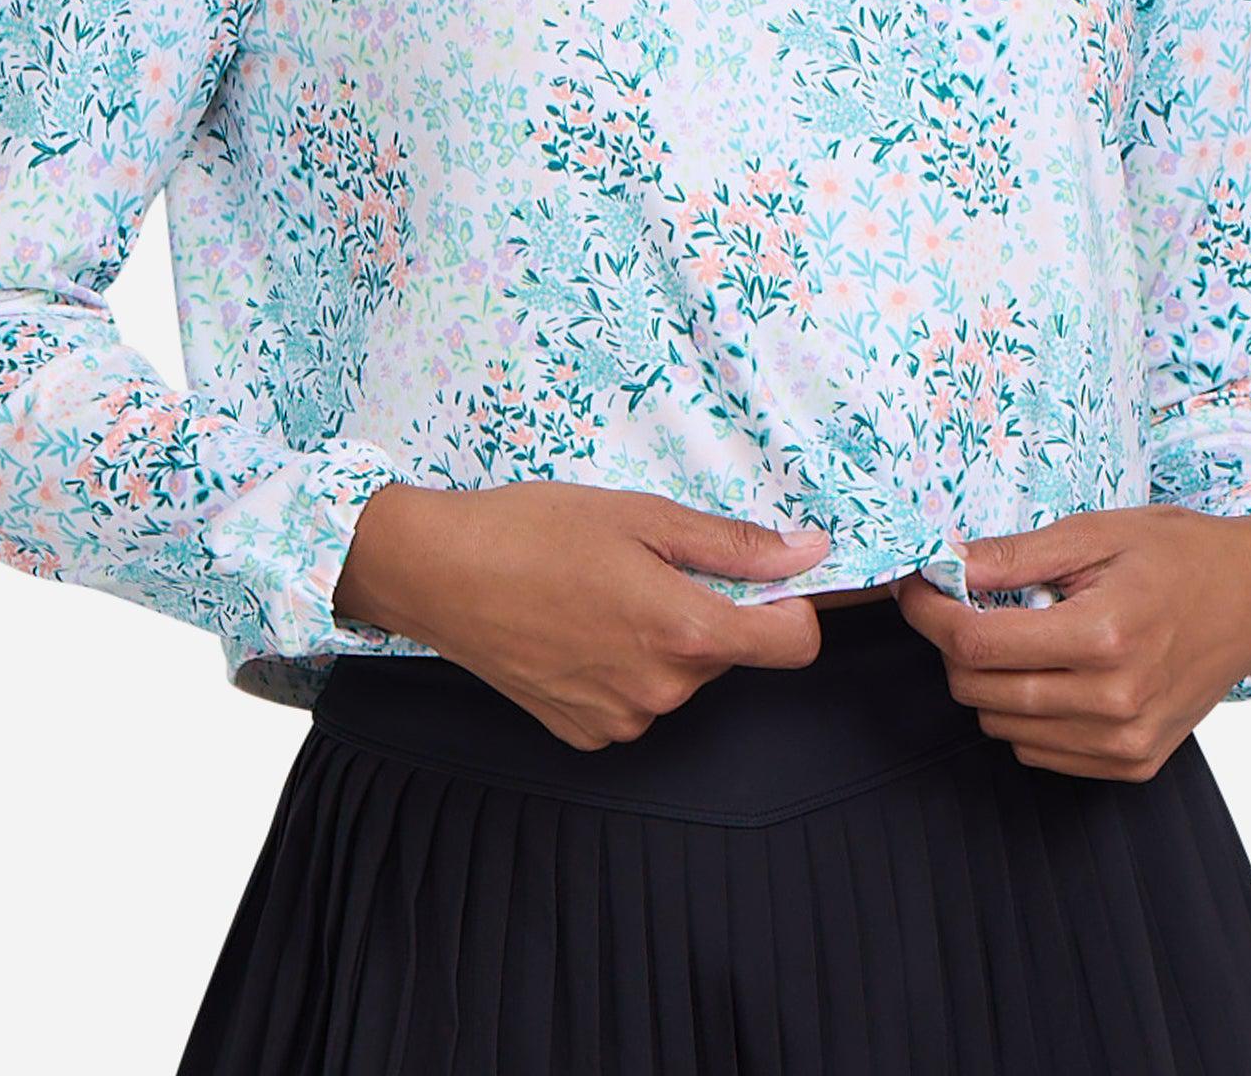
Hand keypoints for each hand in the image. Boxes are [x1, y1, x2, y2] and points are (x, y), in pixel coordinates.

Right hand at [334, 479, 834, 748]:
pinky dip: (620, 667)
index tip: (759, 576)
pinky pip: (634, 700)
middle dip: (705, 611)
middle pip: (728, 653)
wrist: (440, 573)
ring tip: (600, 593)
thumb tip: (810, 552)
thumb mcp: (643, 516)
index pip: (795, 645)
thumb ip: (734, 544)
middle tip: (644, 565)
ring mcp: (622, 720)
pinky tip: (576, 630)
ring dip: (661, 640)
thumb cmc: (536, 530)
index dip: (790, 606)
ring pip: (679, 676)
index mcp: (686, 633)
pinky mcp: (585, 735)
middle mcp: (663, 691)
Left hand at [896, 505, 1250, 780]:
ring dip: (990, 681)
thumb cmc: (1176, 555)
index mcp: (1105, 636)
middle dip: (954, 645)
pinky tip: (1052, 670)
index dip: (929, 614)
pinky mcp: (1134, 764)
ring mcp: (1126, 742)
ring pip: (1002, 727)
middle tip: (966, 603)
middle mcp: (1116, 702)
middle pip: (980, 692)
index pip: (977, 645)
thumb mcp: (1094, 533)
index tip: (915, 587)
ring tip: (1023, 632)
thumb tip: (945, 564)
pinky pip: (1039, 752)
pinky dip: (1026, 713)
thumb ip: (1014, 557)